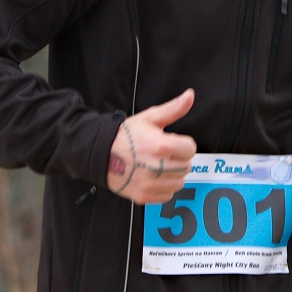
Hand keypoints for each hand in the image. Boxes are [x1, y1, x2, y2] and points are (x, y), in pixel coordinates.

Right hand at [107, 88, 197, 203]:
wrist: (101, 154)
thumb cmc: (127, 135)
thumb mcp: (150, 118)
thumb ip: (173, 108)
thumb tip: (190, 95)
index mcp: (161, 146)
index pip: (190, 149)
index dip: (182, 144)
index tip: (171, 142)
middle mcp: (157, 167)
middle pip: (186, 166)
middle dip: (178, 159)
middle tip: (163, 154)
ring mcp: (150, 184)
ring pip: (179, 182)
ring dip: (173, 174)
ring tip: (159, 165)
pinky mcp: (144, 196)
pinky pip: (167, 195)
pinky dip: (164, 187)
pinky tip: (153, 177)